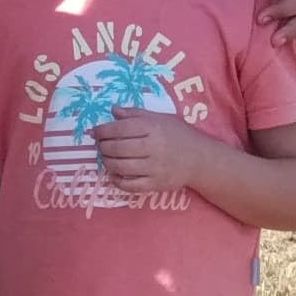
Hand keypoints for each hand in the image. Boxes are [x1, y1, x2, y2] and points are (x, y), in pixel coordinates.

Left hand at [91, 111, 215, 193]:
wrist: (200, 159)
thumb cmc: (179, 135)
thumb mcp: (161, 118)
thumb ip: (136, 114)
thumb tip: (113, 110)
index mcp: (153, 128)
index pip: (119, 128)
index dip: (102, 131)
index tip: (95, 132)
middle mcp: (153, 147)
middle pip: (117, 148)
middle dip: (103, 147)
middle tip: (100, 146)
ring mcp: (154, 167)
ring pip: (120, 167)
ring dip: (107, 163)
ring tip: (106, 158)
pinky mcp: (155, 184)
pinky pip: (130, 185)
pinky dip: (118, 181)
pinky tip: (115, 174)